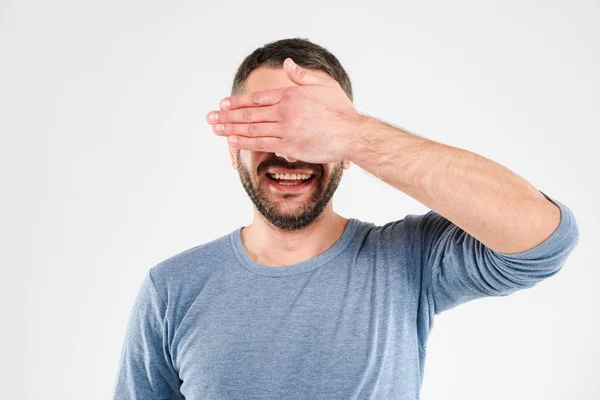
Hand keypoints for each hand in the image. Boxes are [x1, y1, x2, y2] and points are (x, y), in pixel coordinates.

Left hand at [205, 57, 364, 163]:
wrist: (352, 133)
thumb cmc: (341, 110)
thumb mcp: (323, 85)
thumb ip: (302, 76)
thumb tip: (288, 63)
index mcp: (290, 95)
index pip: (256, 98)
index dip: (236, 102)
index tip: (222, 104)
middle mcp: (283, 111)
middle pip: (248, 113)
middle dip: (226, 116)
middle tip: (210, 118)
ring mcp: (285, 129)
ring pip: (251, 128)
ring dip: (230, 129)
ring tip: (215, 129)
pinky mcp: (289, 145)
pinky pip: (261, 143)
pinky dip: (244, 142)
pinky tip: (232, 141)